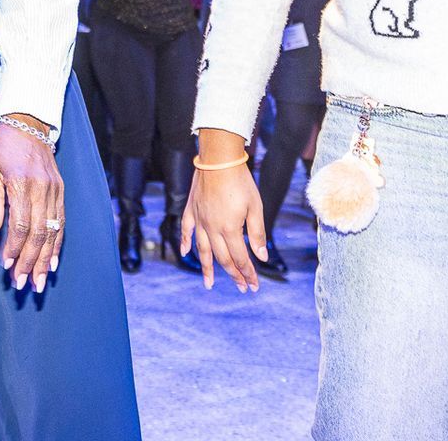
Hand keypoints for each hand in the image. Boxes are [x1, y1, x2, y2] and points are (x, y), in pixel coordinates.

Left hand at [0, 117, 64, 292]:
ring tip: (40, 282)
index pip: (19, 225)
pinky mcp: (61, 191)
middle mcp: (41, 189)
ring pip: (52, 232)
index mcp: (21, 184)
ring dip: (45, 259)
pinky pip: (61, 222)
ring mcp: (54, 191)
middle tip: (24, 285)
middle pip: (38, 233)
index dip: (14, 248)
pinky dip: (58, 244)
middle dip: (31, 262)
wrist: (28, 124)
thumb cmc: (2, 147)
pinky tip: (53, 262)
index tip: (7, 266)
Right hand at [180, 134, 267, 292]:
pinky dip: (185, 242)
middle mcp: (212, 228)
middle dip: (234, 274)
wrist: (219, 159)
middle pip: (223, 258)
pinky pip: (186, 230)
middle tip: (242, 287)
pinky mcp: (192, 210)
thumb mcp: (255, 207)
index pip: (241, 258)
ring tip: (209, 284)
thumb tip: (261, 256)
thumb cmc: (240, 182)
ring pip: (203, 250)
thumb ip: (257, 234)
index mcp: (229, 228)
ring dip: (207, 268)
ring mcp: (200, 219)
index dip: (248, 273)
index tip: (254, 285)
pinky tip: (185, 252)